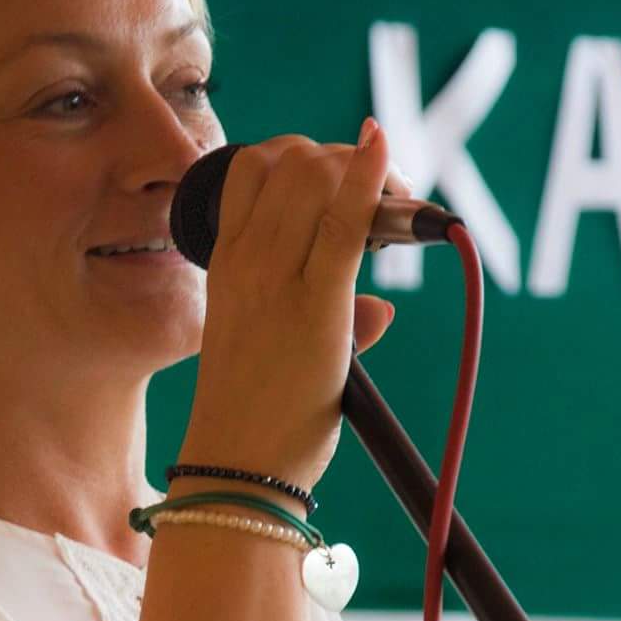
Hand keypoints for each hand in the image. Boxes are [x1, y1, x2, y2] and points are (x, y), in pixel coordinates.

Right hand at [186, 122, 405, 492]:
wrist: (234, 470)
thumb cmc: (250, 419)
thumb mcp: (264, 348)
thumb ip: (322, 316)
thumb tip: (379, 307)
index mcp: (225, 265)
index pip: (255, 168)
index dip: (305, 154)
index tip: (342, 182)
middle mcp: (245, 262)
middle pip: (292, 160)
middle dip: (345, 157)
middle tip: (386, 197)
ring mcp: (274, 281)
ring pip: (315, 174)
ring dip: (364, 171)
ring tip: (394, 208)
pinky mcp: (315, 307)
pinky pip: (345, 221)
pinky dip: (370, 176)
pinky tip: (384, 150)